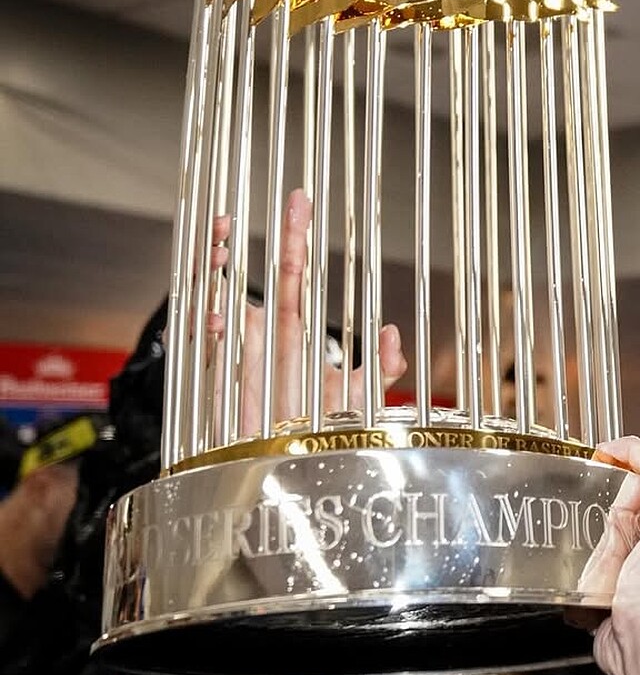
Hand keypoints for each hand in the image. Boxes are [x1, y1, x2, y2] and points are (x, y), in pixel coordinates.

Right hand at [208, 189, 405, 436]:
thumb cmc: (324, 432)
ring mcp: (244, 360)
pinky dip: (211, 335)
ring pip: (222, 308)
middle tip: (243, 215)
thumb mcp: (359, 399)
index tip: (298, 203)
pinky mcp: (226, 388)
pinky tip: (217, 317)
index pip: (296, 277)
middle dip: (249, 248)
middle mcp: (268, 340)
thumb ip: (379, 369)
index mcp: (297, 334)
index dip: (296, 241)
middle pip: (258, 284)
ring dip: (216, 280)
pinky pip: (212, 355)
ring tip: (215, 252)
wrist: (300, 470)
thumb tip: (392, 336)